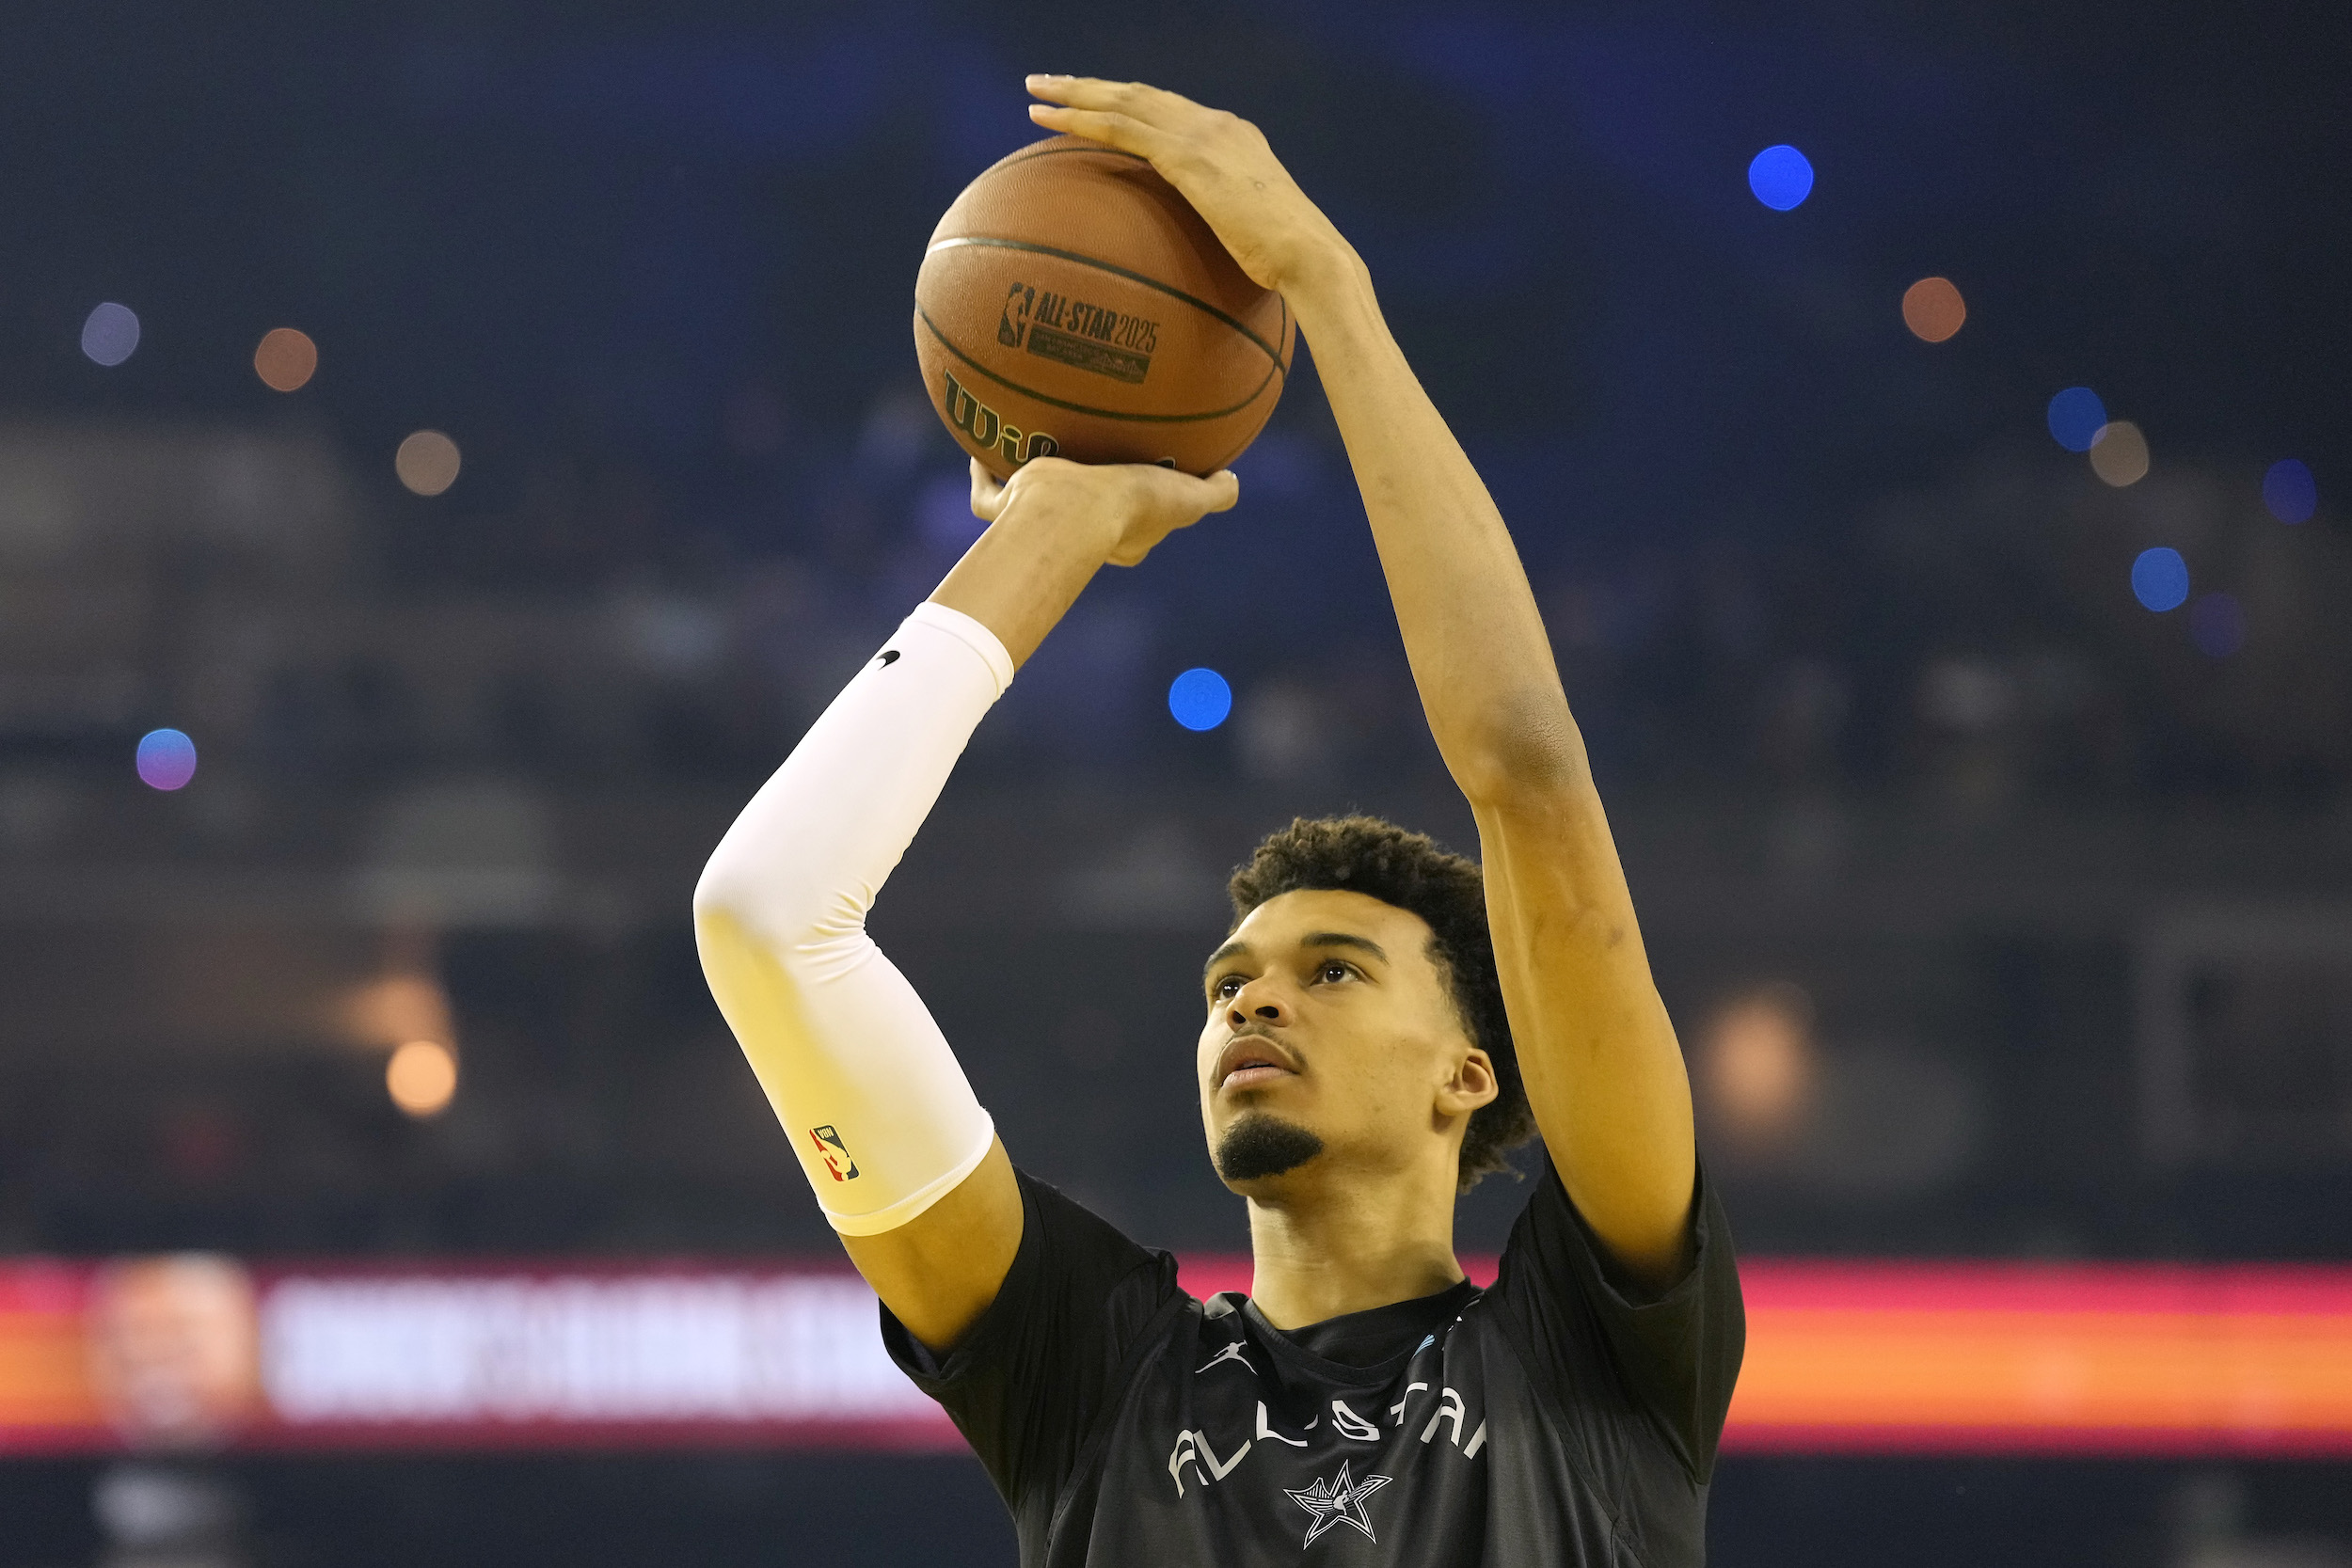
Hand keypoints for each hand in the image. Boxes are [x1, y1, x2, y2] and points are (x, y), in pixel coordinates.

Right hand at [969, 456, 1236, 568]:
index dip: (1145, 518)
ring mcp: (1039, 525)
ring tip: (1024, 454)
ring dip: (1024, 491)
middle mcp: (1081, 537)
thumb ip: (1215, 492)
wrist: (1073, 512)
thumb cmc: (1132, 508)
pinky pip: (988, 496)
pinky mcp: (1009, 510)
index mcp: (1123, 539)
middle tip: (1083, 472)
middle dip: (1082, 504)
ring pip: (1027, 514)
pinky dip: (982, 474)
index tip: (1144, 490)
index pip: (1138, 532)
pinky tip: (978, 446)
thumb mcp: (1186, 497)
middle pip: (1082, 521)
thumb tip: (1234, 479)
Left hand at [1025, 76, 1358, 303]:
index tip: (1094, 102)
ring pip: (1123, 101)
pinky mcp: (1188, 156)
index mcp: (1233, 137)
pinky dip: (1081, 121)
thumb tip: (1205, 260)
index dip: (1127, 101)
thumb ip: (1225, 227)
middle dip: (1091, 86)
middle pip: (1140, 94)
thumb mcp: (1251, 235)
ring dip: (1074, 94)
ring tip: (1035, 92)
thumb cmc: (1288, 264)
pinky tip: (1047, 122)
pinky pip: (1121, 130)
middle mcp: (1217, 124)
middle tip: (1047, 84)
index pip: (1170, 109)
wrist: (1311, 257)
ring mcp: (1203, 135)